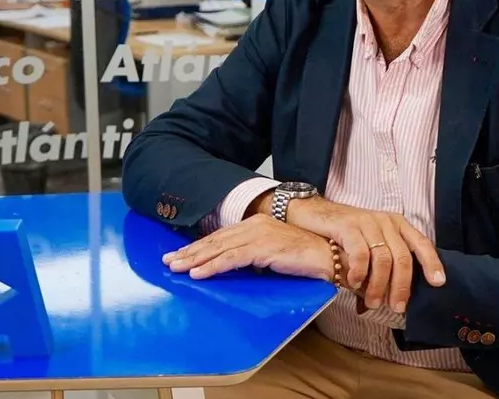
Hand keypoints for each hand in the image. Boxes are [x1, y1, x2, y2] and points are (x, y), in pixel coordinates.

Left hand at [162, 214, 334, 281]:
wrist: (330, 255)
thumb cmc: (305, 257)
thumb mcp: (273, 255)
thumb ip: (254, 256)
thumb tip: (235, 267)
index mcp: (255, 224)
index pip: (220, 237)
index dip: (198, 246)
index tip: (179, 255)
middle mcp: (254, 225)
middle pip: (215, 241)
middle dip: (189, 252)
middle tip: (168, 262)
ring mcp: (258, 235)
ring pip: (219, 249)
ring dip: (195, 260)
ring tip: (177, 268)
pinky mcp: (264, 247)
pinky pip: (232, 259)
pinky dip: (213, 266)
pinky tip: (199, 273)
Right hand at [286, 197, 445, 313]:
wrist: (314, 214)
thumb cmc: (344, 235)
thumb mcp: (371, 243)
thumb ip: (384, 263)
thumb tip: (395, 296)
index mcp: (397, 224)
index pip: (421, 243)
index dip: (432, 263)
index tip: (438, 283)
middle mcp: (385, 221)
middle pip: (402, 257)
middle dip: (402, 286)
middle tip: (396, 307)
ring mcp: (367, 221)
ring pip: (383, 259)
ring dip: (378, 286)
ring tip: (372, 302)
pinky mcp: (348, 225)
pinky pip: (361, 254)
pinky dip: (361, 273)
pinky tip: (355, 283)